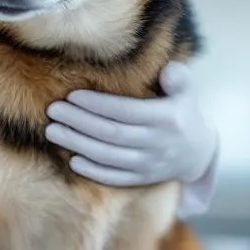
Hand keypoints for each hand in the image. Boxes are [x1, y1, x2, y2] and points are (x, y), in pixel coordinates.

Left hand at [45, 62, 217, 187]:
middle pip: (111, 134)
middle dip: (79, 122)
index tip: (71, 95)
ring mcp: (149, 165)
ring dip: (77, 144)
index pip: (126, 111)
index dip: (97, 104)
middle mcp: (157, 143)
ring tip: (52, 131)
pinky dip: (92, 170)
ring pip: (108, 156)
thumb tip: (167, 71)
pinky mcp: (141, 179)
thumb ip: (178, 78)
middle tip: (53, 110)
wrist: (197, 154)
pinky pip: (114, 177)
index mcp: (167, 119)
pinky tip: (72, 159)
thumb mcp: (187, 91)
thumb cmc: (182, 112)